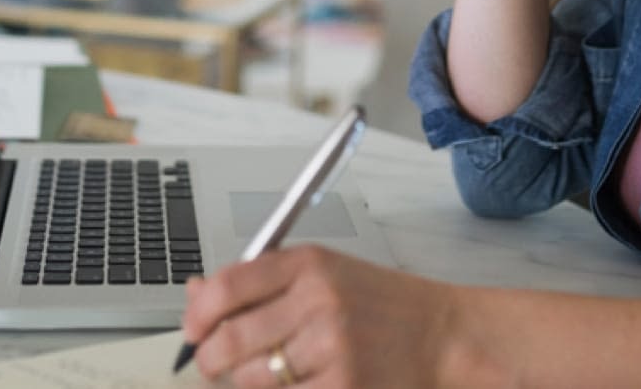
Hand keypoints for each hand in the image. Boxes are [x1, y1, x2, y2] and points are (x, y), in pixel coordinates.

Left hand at [182, 245, 457, 387]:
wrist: (446, 338)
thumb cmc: (385, 307)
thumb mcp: (325, 275)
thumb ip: (261, 283)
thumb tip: (194, 293)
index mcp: (309, 264)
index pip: (226, 286)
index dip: (197, 314)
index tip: (194, 329)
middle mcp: (319, 301)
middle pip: (229, 339)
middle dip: (211, 359)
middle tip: (215, 363)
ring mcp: (332, 348)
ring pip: (251, 380)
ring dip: (249, 384)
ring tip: (272, 374)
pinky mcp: (342, 388)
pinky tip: (297, 385)